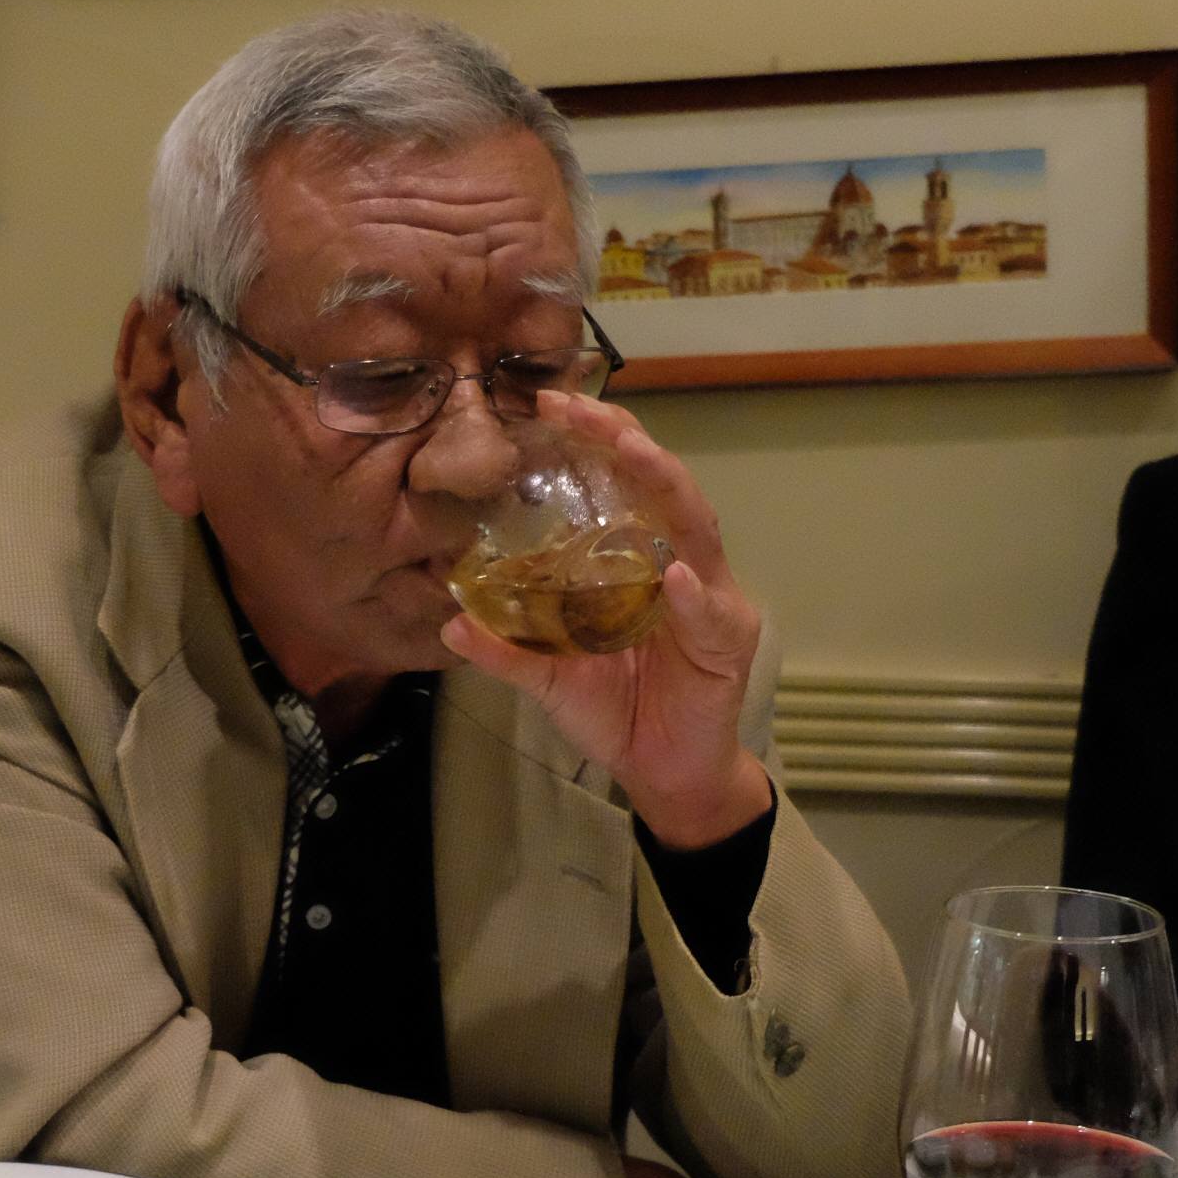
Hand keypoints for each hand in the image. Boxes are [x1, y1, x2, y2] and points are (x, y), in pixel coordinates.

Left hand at [441, 391, 771, 850]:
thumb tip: (449, 619)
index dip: (593, 442)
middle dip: (625, 441)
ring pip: (695, 529)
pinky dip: (692, 594)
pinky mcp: (728, 643)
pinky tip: (674, 575)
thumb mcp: (549, 678)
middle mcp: (677, 565)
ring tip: (632, 453)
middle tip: (578, 408)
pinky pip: (710, 613)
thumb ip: (508, 648)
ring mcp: (709, 600)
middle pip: (661, 487)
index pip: (621, 485)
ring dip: (664, 487)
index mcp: (636, 561)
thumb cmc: (616, 713)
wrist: (662, 774)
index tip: (547, 404)